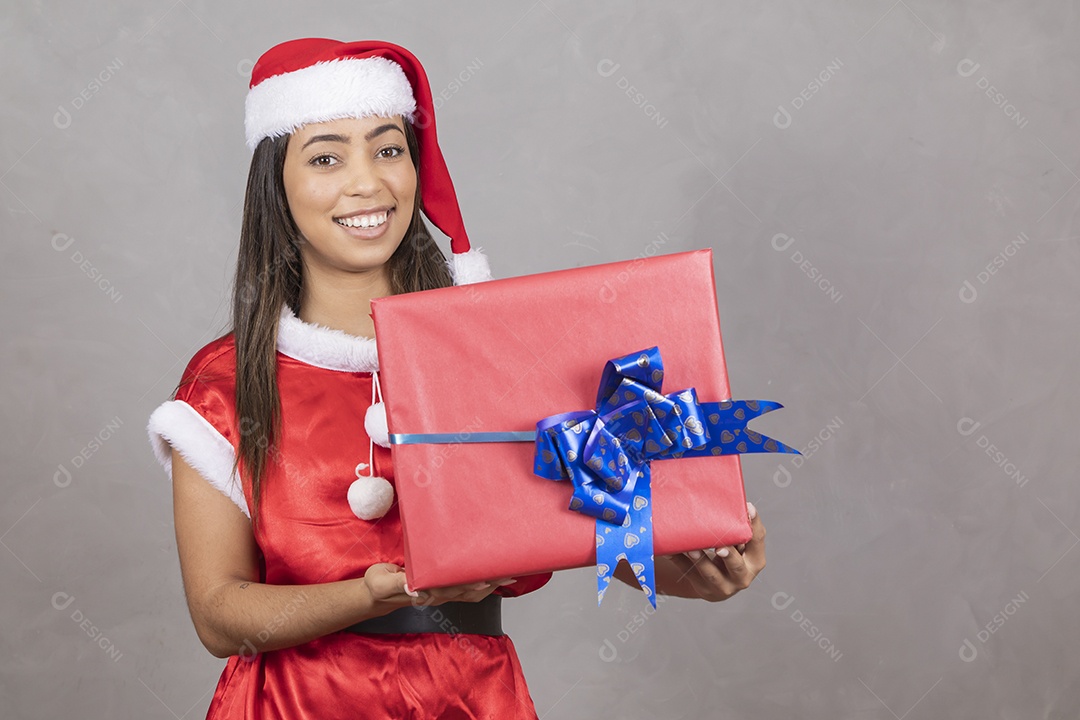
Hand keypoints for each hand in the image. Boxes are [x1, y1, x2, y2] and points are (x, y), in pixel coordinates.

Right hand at [363, 563, 515, 610]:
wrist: (374, 595)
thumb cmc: (378, 586)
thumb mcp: (381, 582)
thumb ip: (395, 584)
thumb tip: (414, 587)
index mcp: (426, 591)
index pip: (454, 587)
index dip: (472, 582)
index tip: (488, 576)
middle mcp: (437, 594)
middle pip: (469, 590)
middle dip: (489, 582)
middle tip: (509, 570)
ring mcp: (440, 594)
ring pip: (471, 592)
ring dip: (490, 584)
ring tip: (508, 574)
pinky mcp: (440, 590)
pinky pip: (465, 589)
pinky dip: (481, 584)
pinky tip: (490, 577)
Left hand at [666, 501, 764, 601]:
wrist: (716, 584)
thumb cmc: (731, 556)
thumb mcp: (740, 547)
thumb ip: (740, 531)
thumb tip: (739, 504)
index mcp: (756, 561)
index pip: (757, 542)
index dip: (754, 525)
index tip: (748, 507)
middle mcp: (742, 576)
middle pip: (736, 565)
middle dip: (728, 556)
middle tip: (719, 547)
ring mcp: (723, 586)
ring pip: (710, 573)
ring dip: (700, 560)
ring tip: (691, 549)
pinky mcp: (703, 588)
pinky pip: (689, 573)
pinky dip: (679, 561)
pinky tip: (670, 552)